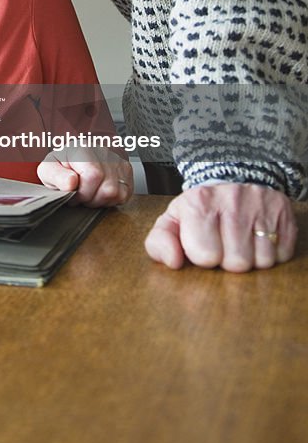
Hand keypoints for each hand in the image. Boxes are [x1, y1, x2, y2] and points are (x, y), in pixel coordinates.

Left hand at [38, 148, 132, 206]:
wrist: (75, 159)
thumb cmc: (62, 165)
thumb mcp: (48, 170)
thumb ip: (56, 176)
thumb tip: (71, 182)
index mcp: (82, 149)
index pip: (93, 176)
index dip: (82, 193)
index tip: (73, 194)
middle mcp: (103, 152)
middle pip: (107, 189)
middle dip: (91, 199)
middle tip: (80, 195)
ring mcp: (117, 161)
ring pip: (117, 194)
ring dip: (101, 200)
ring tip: (90, 193)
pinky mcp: (126, 171)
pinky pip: (124, 195)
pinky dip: (111, 199)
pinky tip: (99, 192)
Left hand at [145, 182, 297, 270]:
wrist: (231, 179)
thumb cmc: (200, 209)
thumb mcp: (173, 221)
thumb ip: (159, 243)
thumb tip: (173, 262)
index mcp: (198, 203)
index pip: (204, 255)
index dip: (202, 256)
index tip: (202, 241)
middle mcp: (231, 200)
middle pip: (237, 263)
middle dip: (228, 260)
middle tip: (223, 242)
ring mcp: (260, 205)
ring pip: (263, 261)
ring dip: (252, 258)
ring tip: (241, 239)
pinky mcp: (282, 211)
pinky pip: (282, 254)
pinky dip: (271, 252)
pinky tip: (258, 237)